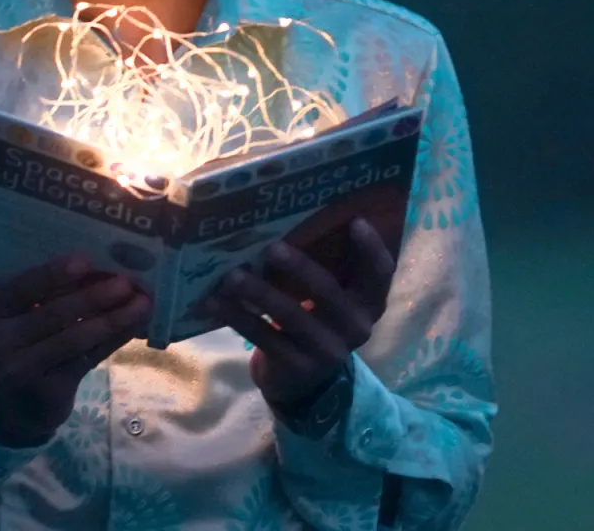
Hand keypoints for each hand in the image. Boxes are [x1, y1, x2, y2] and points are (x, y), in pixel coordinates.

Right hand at [0, 253, 150, 447]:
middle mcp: (1, 340)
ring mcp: (23, 369)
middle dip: (92, 297)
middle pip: (53, 314)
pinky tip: (134, 324)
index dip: (53, 274)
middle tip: (125, 283)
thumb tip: (101, 264)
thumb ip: (50, 294)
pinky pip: (88, 359)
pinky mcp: (48, 391)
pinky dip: (114, 339)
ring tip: (140, 302)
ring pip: (74, 339)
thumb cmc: (24, 342)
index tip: (85, 260)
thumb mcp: (22, 316)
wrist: (11, 406)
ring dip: (112, 319)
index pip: (22, 287)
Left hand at [202, 218, 395, 410]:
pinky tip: (214, 301)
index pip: (380, 274)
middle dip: (299, 268)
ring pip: (291, 316)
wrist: (303, 381)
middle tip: (271, 247)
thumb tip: (292, 212)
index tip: (356, 221)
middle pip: (328, 293)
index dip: (372, 249)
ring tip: (231, 275)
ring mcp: (327, 351)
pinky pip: (264, 337)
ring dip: (259, 292)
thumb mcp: (330, 297)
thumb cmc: (315, 317)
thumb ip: (326, 264)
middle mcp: (356, 328)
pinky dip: (237, 317)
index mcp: (368, 303)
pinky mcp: (297, 367)